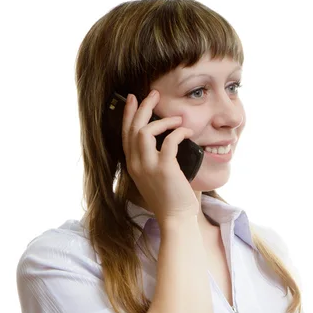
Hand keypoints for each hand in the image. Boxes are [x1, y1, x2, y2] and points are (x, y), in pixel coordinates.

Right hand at [121, 90, 198, 221]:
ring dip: (162, 120)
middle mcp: (136, 164)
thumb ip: (156, 159)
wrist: (175, 219)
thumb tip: (170, 140)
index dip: (128, 114)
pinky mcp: (164, 170)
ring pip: (145, 132)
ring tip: (177, 117)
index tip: (133, 98)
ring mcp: (148, 167)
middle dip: (143, 107)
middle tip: (153, 94)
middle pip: (133, 128)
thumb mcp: (156, 177)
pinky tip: (186, 131)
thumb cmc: (171, 199)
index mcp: (133, 165)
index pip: (126, 134)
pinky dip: (178, 133)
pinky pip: (169, 142)